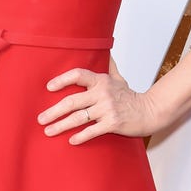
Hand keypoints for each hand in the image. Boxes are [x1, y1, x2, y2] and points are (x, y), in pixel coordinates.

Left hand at [38, 56, 162, 142]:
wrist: (150, 111)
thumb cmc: (131, 96)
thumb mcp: (119, 78)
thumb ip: (108, 66)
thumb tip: (104, 50)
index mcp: (101, 81)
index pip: (78, 75)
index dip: (62, 80)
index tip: (49, 87)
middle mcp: (103, 93)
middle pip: (72, 101)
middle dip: (53, 111)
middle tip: (41, 119)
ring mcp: (108, 109)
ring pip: (79, 118)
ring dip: (61, 126)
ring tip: (49, 131)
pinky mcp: (113, 123)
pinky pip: (92, 130)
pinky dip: (81, 136)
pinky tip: (71, 140)